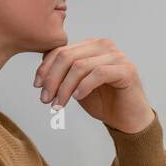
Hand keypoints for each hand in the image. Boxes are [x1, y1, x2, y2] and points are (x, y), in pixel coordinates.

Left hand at [34, 38, 154, 132]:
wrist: (128, 120)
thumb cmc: (104, 102)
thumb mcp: (76, 86)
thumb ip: (63, 74)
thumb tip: (41, 71)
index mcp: (90, 46)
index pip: (61, 50)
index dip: (45, 68)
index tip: (37, 86)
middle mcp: (104, 46)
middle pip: (67, 56)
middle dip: (52, 79)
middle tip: (45, 99)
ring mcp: (117, 56)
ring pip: (80, 66)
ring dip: (64, 87)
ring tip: (58, 104)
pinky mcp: (126, 70)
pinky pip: (98, 74)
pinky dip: (84, 86)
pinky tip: (77, 98)